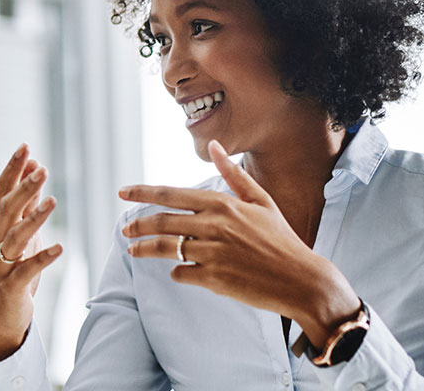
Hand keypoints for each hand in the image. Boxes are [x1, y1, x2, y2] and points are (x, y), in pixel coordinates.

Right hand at [0, 143, 63, 360]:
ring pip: (14, 236)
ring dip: (33, 218)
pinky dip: (43, 258)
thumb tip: (34, 170)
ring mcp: (2, 263)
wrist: (1, 314)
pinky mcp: (12, 285)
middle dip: (23, 187)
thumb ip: (27, 204)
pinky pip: (27, 269)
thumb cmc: (14, 270)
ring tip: (52, 201)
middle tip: (41, 168)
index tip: (25, 147)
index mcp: (0, 226)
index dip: (13, 169)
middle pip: (6, 209)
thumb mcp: (22, 234)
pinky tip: (60, 248)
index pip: (2, 191)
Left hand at [116, 140, 361, 346]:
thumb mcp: (261, 201)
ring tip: (134, 250)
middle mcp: (214, 225)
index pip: (171, 194)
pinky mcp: (214, 278)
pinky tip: (179, 271)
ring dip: (145, 249)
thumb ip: (233, 174)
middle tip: (125, 230)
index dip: (142, 193)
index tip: (123, 192)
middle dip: (137, 225)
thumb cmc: (280, 239)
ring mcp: (213, 253)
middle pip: (161, 221)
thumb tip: (215, 145)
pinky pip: (181, 273)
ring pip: (165, 248)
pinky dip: (177, 272)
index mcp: (223, 204)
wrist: (301, 279)